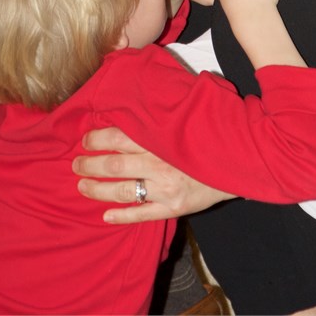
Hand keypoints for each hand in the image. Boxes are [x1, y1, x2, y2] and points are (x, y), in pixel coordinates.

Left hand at [72, 127, 233, 223]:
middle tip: (76, 163)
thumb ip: (161, 112)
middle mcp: (160, 163)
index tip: (85, 138)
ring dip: (98, 190)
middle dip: (91, 164)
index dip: (98, 138)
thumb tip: (135, 98)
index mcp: (161, 138)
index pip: (120, 137)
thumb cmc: (208, 134)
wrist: (239, 160)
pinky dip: (122, 216)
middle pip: (115, 165)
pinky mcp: (174, 207)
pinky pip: (142, 214)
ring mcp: (166, 188)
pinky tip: (105, 217)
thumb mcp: (185, 117)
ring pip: (123, 191)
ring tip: (82, 186)